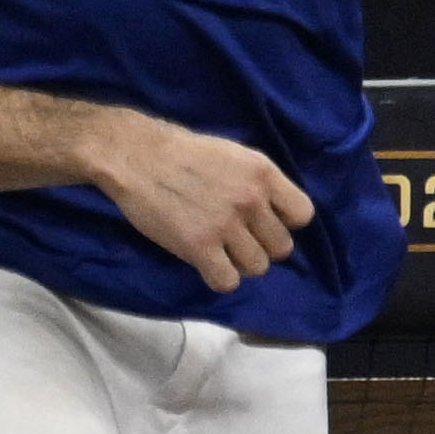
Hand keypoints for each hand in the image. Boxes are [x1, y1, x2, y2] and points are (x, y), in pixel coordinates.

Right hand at [91, 116, 315, 292]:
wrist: (132, 154)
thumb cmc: (180, 152)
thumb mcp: (232, 154)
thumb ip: (257, 182)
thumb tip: (273, 213)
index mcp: (263, 173)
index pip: (303, 215)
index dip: (283, 222)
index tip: (262, 221)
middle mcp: (251, 200)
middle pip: (281, 247)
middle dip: (260, 245)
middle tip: (234, 238)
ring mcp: (225, 225)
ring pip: (257, 267)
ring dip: (239, 263)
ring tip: (218, 251)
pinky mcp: (198, 246)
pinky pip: (227, 281)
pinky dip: (219, 277)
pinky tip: (205, 263)